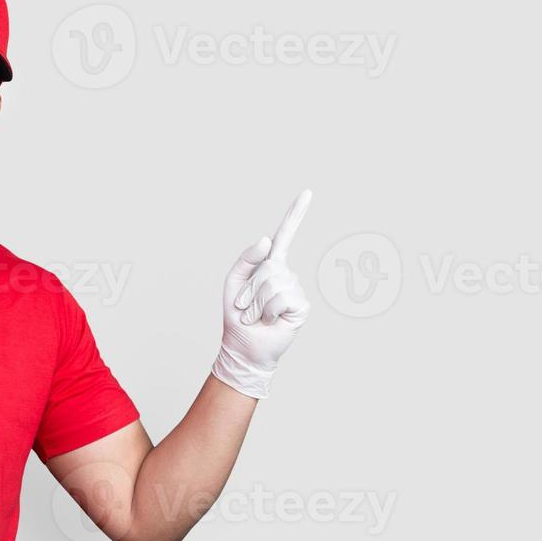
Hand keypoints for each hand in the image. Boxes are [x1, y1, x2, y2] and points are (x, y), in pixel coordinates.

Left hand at [211, 190, 312, 398]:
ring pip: (274, 284)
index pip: (285, 236)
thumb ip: (247, 258)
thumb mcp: (234, 281)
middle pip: (270, 267)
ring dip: (255, 303)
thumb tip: (268, 239)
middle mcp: (286, 274)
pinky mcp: (301, 307)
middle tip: (245, 307)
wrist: (244, 346)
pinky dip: (267, 312)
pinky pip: (282, 298)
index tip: (307, 194)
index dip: (295, 215)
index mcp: (270, 265)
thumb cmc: (237, 315)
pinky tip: (268, 320)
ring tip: (255, 316)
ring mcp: (295, 290)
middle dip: (250, 289)